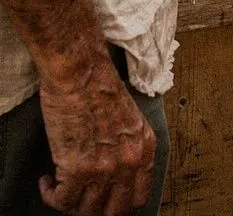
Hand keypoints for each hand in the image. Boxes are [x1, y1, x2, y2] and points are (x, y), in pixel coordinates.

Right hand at [39, 63, 155, 214]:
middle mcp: (128, 163)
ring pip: (87, 211)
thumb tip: (116, 169)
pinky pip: (62, 202)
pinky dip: (51, 196)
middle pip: (115, 211)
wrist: (80, 70)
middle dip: (97, 209)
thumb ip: (128, 145)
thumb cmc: (99, 83)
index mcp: (145, 147)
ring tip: (62, 188)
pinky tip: (48, 182)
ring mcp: (104, 169)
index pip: (140, 196)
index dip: (120, 202)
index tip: (106, 199)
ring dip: (72, 203)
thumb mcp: (130, 116)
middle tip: (83, 199)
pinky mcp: (77, 169)